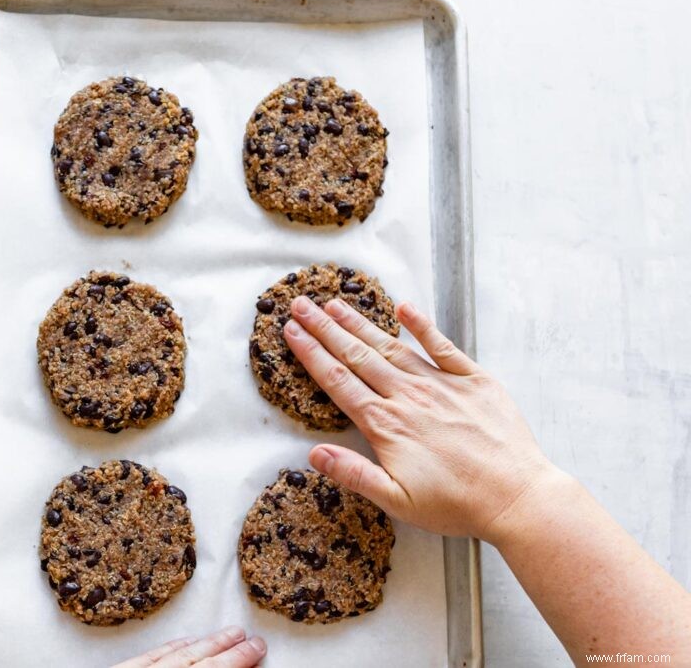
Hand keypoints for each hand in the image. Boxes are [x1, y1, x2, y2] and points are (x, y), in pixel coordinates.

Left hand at [112, 626, 266, 667]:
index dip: (240, 660)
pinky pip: (149, 657)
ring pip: (180, 655)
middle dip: (229, 650)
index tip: (259, 648)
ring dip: (207, 644)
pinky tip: (185, 640)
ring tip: (229, 634)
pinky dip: (171, 648)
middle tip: (252, 639)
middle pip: (202, 662)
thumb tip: (237, 666)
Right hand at [283, 296, 556, 542]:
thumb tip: (314, 454)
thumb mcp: (397, 502)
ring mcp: (441, 385)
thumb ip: (354, 474)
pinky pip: (443, 347)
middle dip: (325, 328)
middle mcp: (408, 397)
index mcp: (386, 425)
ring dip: (360, 323)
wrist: (517, 497)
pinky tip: (404, 308)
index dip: (311, 354)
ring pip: (391, 346)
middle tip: (301, 304)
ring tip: (335, 304)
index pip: (338, 381)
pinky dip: (422, 326)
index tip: (292, 332)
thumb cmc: (457, 505)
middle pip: (357, 355)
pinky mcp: (473, 381)